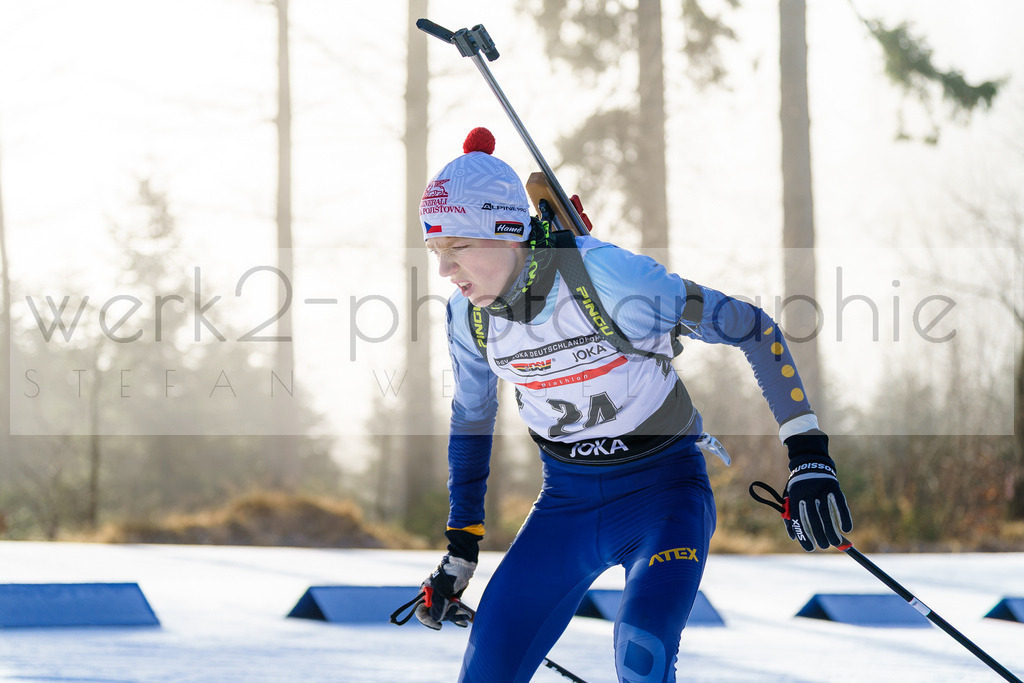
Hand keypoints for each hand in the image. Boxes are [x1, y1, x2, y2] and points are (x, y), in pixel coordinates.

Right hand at [415, 554, 476, 629]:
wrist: (465, 561)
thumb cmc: (452, 572)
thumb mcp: (444, 589)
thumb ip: (439, 606)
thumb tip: (437, 619)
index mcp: (426, 592)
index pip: (421, 612)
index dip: (428, 621)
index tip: (439, 626)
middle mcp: (433, 596)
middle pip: (436, 615)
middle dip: (449, 615)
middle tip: (460, 610)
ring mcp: (443, 597)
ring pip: (447, 614)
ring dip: (457, 616)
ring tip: (468, 615)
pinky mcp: (452, 598)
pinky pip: (455, 610)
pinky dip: (460, 615)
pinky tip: (467, 620)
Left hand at [784, 432, 852, 550]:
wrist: (810, 465)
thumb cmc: (799, 488)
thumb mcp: (790, 499)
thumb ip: (790, 518)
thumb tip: (793, 538)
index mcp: (794, 497)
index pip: (798, 520)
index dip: (804, 535)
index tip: (809, 548)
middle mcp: (807, 494)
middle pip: (813, 519)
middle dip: (819, 535)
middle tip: (824, 546)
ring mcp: (821, 490)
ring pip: (827, 514)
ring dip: (832, 530)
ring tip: (835, 542)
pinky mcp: (833, 487)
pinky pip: (840, 504)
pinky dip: (845, 517)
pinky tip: (847, 529)